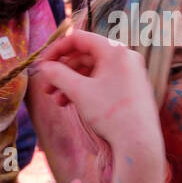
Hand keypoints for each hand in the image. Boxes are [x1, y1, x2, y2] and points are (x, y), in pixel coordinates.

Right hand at [35, 29, 162, 152]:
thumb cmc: (111, 115)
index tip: (43, 65)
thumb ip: (58, 74)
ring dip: (71, 83)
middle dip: (63, 72)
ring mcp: (130, 72)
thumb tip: (44, 66)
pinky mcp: (131, 87)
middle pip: (85, 55)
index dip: (57, 50)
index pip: (79, 39)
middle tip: (47, 88)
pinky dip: (86, 89)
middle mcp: (125, 57)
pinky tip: (72, 104)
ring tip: (58, 101)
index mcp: (115, 50)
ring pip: (93, 70)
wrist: (138, 143)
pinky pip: (104, 80)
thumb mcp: (79, 92)